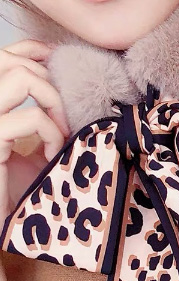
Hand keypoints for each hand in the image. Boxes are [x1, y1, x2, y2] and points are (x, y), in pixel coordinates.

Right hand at [0, 39, 69, 227]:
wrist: (1, 225)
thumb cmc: (14, 191)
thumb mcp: (29, 152)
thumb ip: (39, 126)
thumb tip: (65, 105)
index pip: (3, 58)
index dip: (32, 51)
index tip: (61, 67)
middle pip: (10, 60)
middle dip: (48, 80)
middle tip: (63, 114)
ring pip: (20, 78)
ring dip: (53, 102)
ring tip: (61, 132)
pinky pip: (31, 118)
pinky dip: (53, 133)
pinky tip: (52, 155)